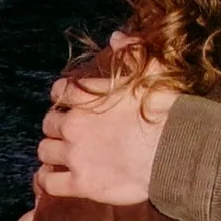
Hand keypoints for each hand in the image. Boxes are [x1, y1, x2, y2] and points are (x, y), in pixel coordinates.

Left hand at [36, 54, 178, 204]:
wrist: (175, 151)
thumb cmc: (167, 111)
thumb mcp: (153, 71)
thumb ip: (132, 51)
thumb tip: (115, 36)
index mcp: (89, 98)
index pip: (60, 91)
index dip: (62, 94)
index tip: (68, 99)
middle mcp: (75, 125)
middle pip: (49, 122)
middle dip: (56, 124)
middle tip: (68, 128)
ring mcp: (75, 155)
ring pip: (44, 151)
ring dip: (51, 150)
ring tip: (60, 153)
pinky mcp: (81, 183)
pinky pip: (49, 183)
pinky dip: (46, 180)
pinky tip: (51, 179)